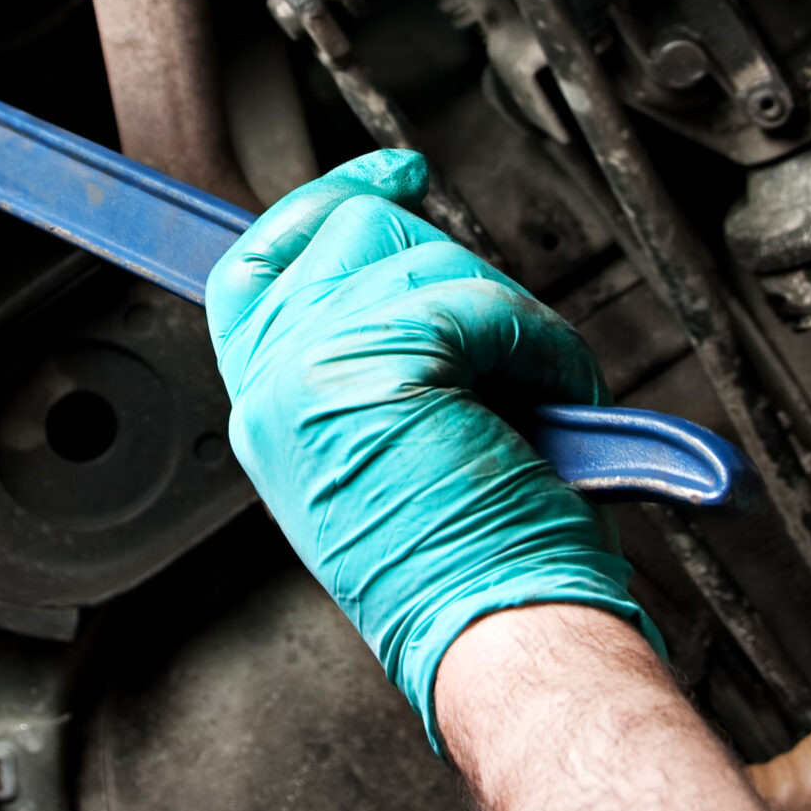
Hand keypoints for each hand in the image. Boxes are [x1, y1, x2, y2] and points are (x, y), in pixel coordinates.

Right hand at [205, 149, 659, 746]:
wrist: (498, 634)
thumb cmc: (472, 561)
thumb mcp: (382, 448)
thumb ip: (365, 357)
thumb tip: (412, 269)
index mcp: (266, 407)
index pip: (257, 262)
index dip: (323, 203)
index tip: (394, 176)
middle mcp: (272, 386)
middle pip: (350, 237)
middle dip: (451, 274)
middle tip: (503, 349)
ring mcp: (310, 373)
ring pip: (419, 256)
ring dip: (505, 312)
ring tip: (532, 387)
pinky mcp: (372, 367)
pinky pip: (475, 301)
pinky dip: (537, 339)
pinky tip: (553, 390)